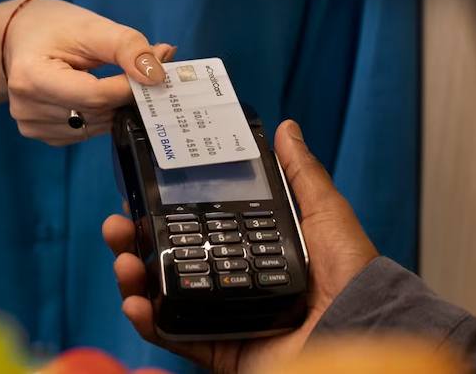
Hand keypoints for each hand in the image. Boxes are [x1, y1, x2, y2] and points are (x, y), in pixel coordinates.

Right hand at [3, 0, 174, 145]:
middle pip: (96, 113)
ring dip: (116, 108)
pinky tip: (99, 96)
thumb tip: (157, 76)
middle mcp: (26, 108)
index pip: (95, 96)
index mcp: (31, 77)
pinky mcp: (41, 134)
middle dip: (127, 96)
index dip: (130, 88)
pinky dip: (101, 116)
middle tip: (145, 74)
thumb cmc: (53, 27)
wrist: (20, 37)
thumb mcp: (91, 26)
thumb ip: (127, 48)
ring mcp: (31, 125)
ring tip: (119, 82)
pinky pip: (85, 132)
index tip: (157, 74)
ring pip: (95, 126)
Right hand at [100, 120, 379, 373]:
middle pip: (167, 260)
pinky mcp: (217, 348)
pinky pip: (173, 336)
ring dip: (133, 279)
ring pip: (161, 296)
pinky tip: (135, 304)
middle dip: (133, 243)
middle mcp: (230, 283)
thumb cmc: (350, 276)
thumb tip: (287, 128)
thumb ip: (302, 174)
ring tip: (123, 263)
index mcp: (249, 251)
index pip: (193, 228)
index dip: (162, 213)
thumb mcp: (325, 213)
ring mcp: (220, 317)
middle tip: (117, 225)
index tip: (138, 194)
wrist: (358, 328)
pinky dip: (148, 322)